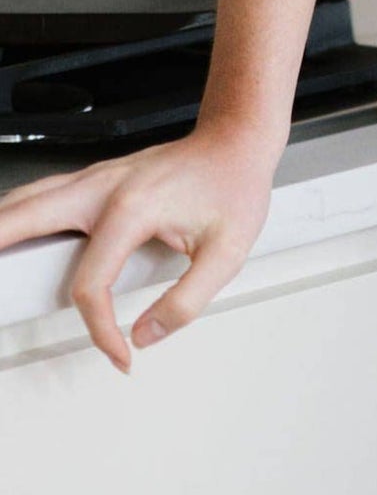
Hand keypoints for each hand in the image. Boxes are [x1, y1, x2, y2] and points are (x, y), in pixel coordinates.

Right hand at [0, 122, 282, 373]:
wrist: (236, 142)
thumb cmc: (233, 185)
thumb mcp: (227, 252)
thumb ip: (186, 301)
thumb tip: (146, 334)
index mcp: (131, 208)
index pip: (91, 285)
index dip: (100, 330)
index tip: (119, 352)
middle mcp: (102, 187)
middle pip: (23, 219)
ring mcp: (94, 178)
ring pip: (24, 200)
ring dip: (1, 228)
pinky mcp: (94, 178)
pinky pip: (41, 195)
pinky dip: (16, 214)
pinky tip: (10, 230)